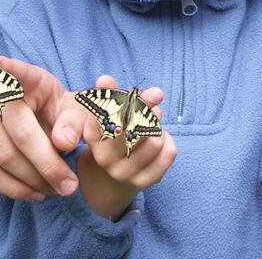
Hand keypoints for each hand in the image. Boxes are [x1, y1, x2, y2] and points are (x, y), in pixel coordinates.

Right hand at [0, 56, 164, 201]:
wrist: (20, 127)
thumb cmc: (49, 113)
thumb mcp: (69, 111)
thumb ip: (74, 121)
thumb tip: (64, 142)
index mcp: (24, 76)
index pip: (14, 69)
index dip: (5, 66)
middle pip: (19, 131)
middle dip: (48, 165)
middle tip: (70, 186)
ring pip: (1, 156)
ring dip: (32, 181)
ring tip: (54, 191)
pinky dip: (11, 188)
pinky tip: (31, 193)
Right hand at [78, 75, 176, 219]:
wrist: (115, 171)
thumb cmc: (115, 130)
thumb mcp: (109, 111)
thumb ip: (110, 93)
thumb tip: (104, 79)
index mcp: (92, 136)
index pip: (108, 115)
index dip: (125, 101)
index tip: (135, 94)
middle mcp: (104, 157)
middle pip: (133, 127)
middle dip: (148, 109)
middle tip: (154, 99)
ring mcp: (123, 173)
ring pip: (155, 141)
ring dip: (159, 128)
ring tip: (153, 127)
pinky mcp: (143, 182)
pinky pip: (169, 154)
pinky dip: (169, 142)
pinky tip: (160, 141)